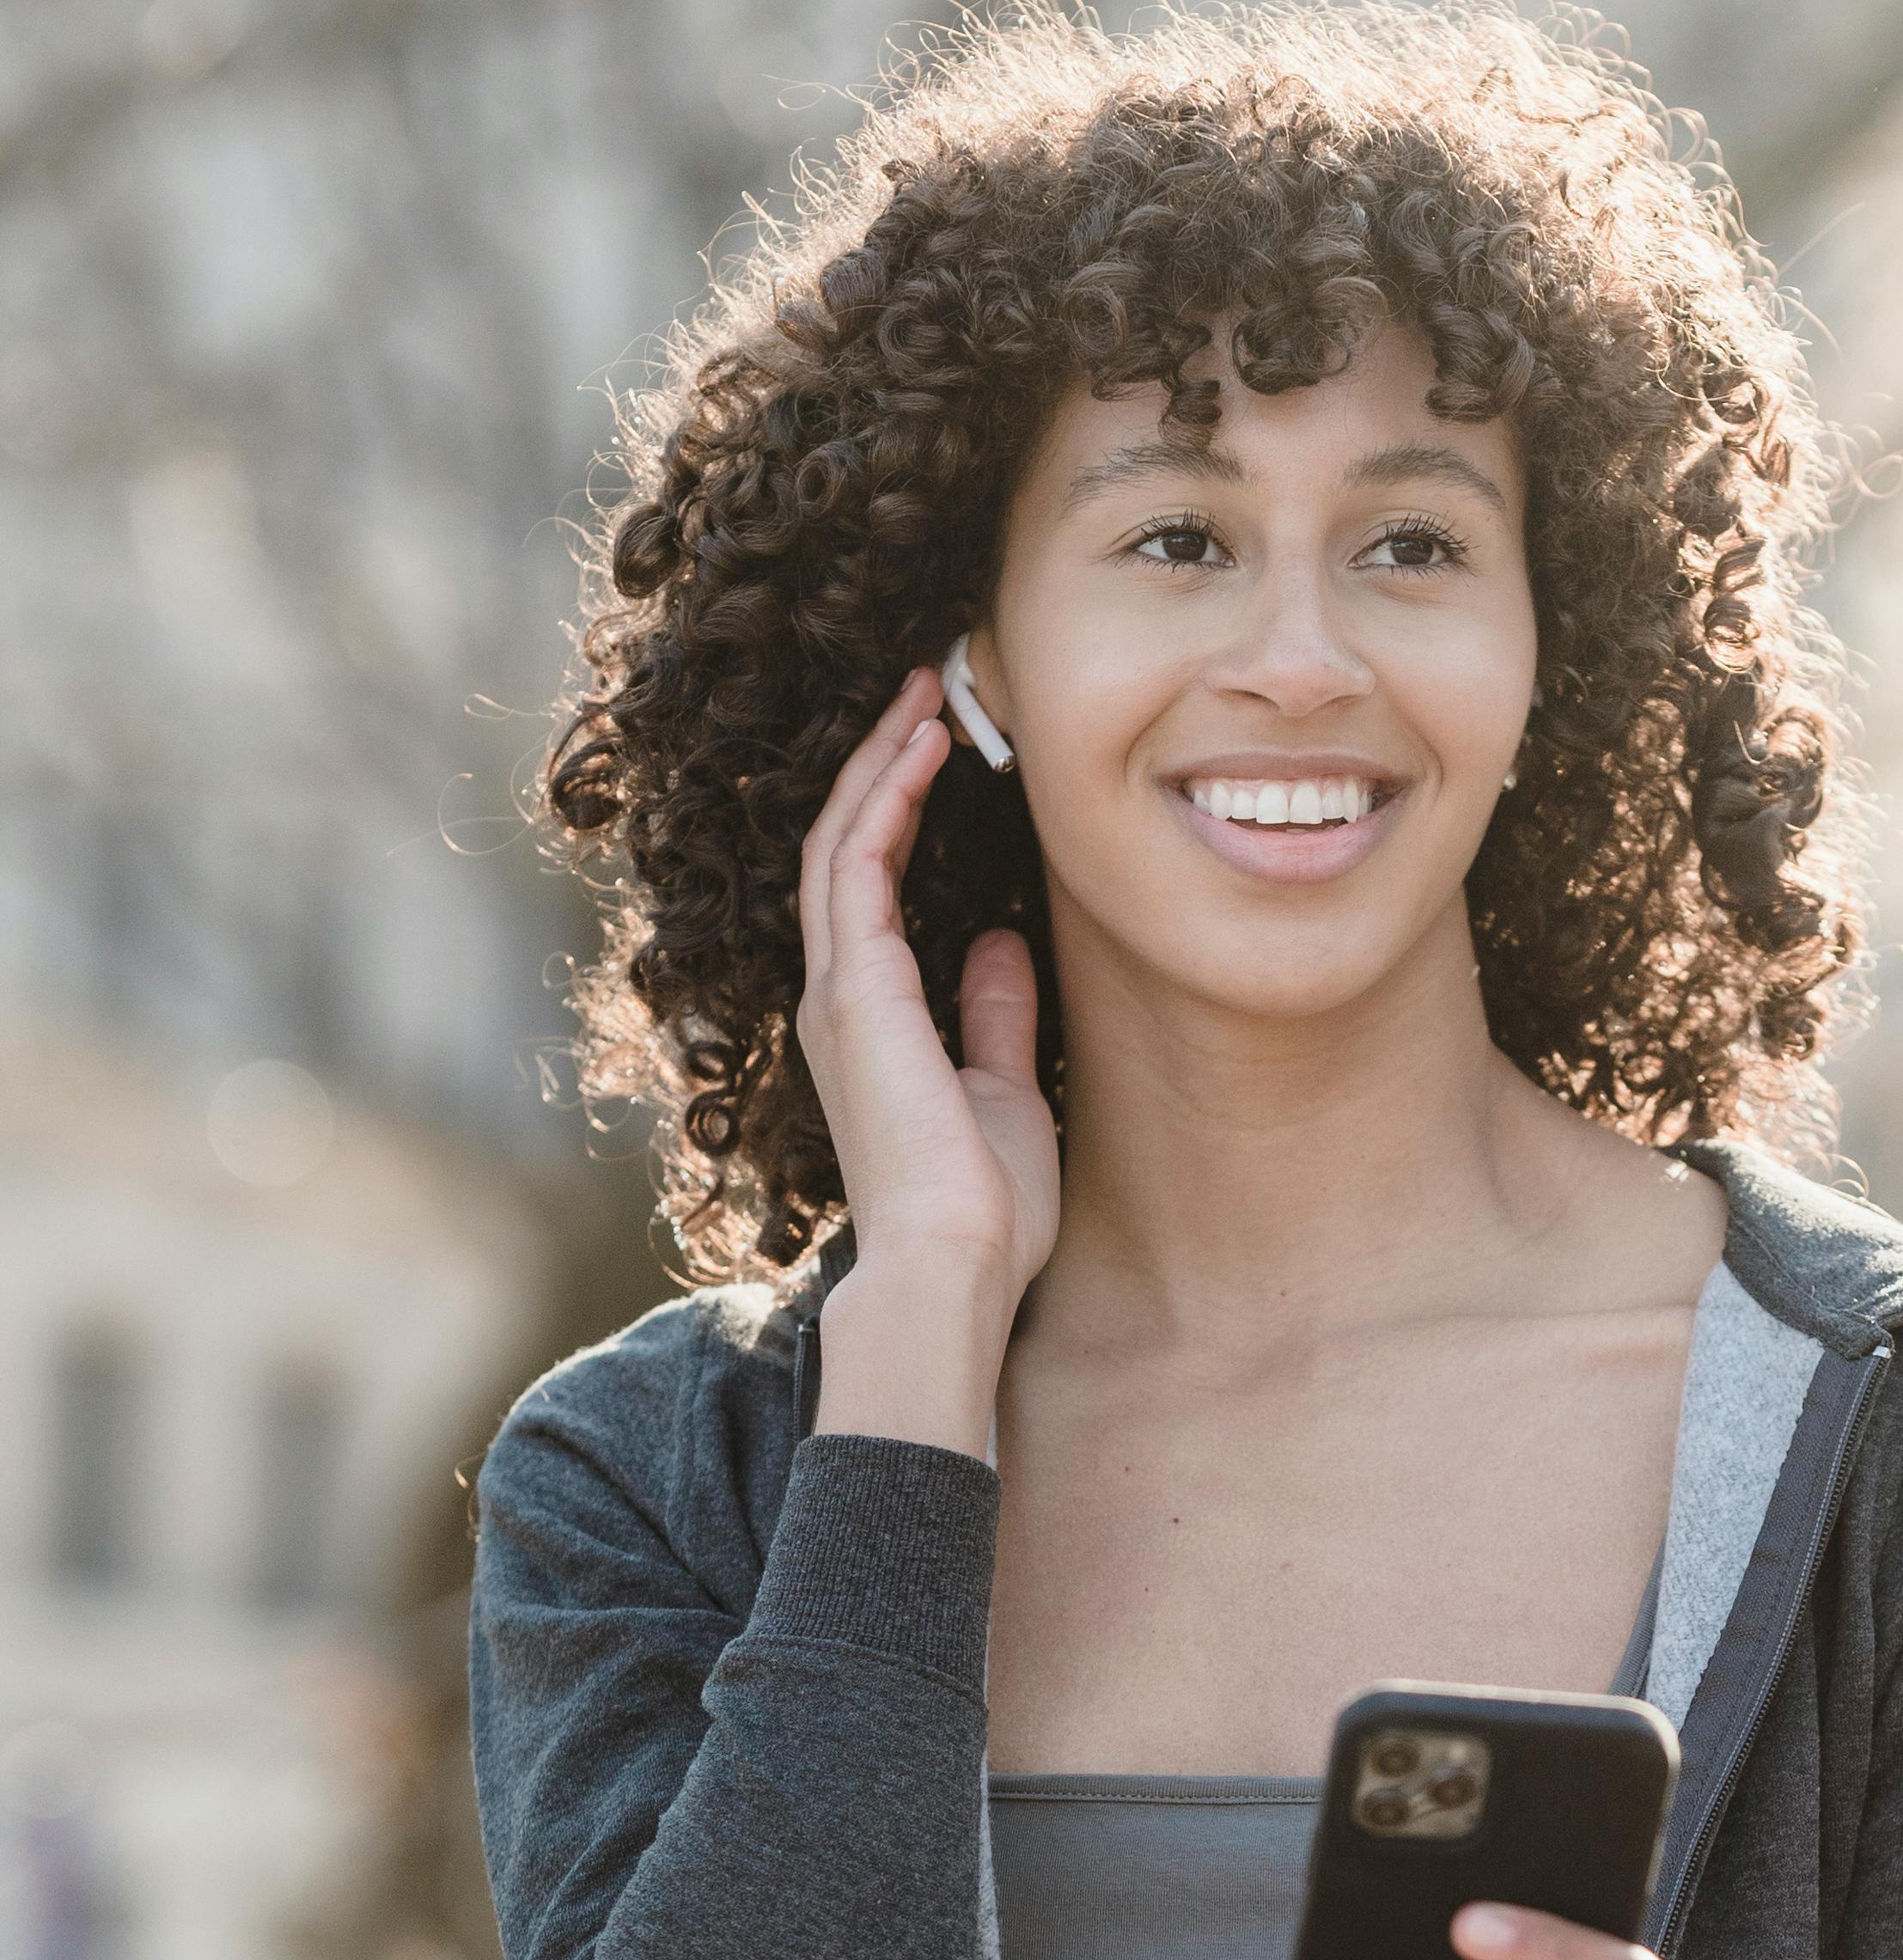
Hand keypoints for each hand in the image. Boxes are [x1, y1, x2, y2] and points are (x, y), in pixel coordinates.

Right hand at [795, 669, 1058, 1446]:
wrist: (956, 1266)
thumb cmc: (985, 1208)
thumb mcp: (1007, 1089)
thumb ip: (994, 1014)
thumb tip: (1003, 944)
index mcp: (871, 1023)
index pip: (869, 890)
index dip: (895, 813)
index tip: (938, 752)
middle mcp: (839, 999)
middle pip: (844, 850)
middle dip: (879, 765)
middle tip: (925, 693)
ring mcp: (839, 993)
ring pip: (841, 843)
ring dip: (879, 763)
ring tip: (924, 697)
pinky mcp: (856, 992)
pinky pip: (856, 867)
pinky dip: (885, 800)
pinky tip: (920, 750)